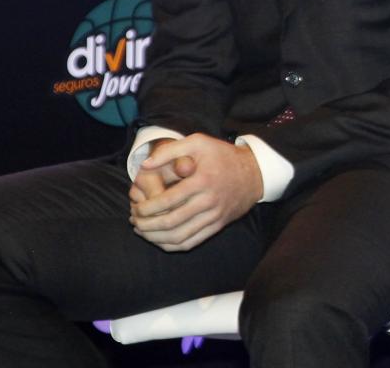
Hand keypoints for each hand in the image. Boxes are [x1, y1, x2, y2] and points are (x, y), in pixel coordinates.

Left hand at [130, 133, 262, 251]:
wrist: (254, 173)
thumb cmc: (222, 155)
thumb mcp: (198, 142)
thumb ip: (169, 151)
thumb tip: (145, 165)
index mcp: (202, 181)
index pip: (166, 201)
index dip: (146, 208)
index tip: (136, 208)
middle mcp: (209, 201)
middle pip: (171, 222)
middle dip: (147, 226)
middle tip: (135, 222)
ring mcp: (214, 216)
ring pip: (180, 237)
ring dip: (156, 238)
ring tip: (143, 232)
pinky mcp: (218, 226)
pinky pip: (192, 242)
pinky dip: (172, 245)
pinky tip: (160, 240)